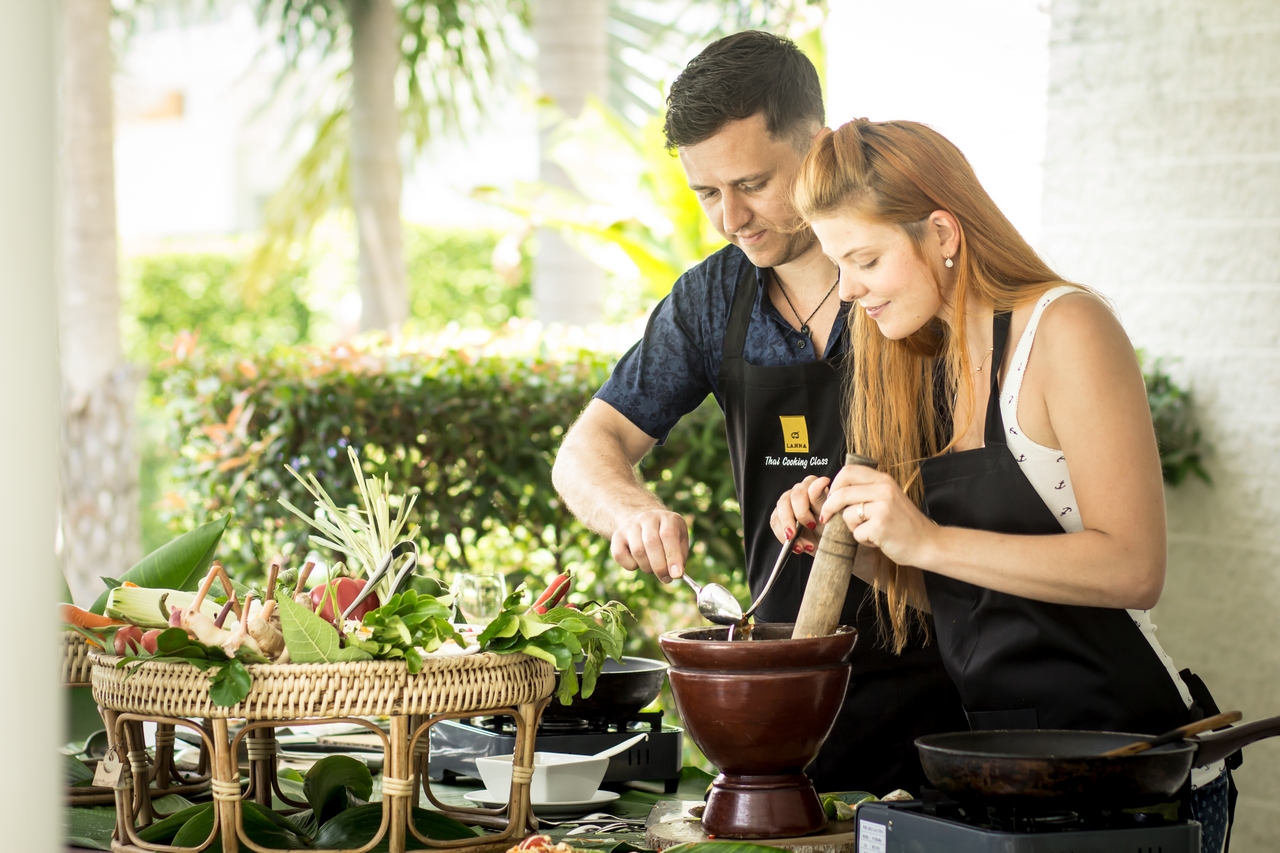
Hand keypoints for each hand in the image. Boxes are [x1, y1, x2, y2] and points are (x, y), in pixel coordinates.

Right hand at [610, 509, 688, 582]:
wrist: (644, 523)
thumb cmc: (666, 537)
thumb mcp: (680, 541)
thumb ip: (680, 557)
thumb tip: (676, 573)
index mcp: (667, 518)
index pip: (668, 535)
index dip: (673, 556)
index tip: (677, 574)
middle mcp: (647, 518)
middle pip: (651, 543)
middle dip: (660, 566)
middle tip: (666, 578)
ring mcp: (630, 525)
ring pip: (637, 551)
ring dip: (647, 567)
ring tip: (653, 568)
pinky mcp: (617, 535)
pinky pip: (620, 555)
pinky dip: (630, 565)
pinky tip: (638, 563)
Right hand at [769, 476, 829, 556]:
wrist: (826, 544)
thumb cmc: (831, 527)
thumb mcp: (831, 516)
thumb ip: (822, 499)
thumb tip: (822, 480)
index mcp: (813, 486)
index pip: (803, 490)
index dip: (804, 508)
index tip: (812, 524)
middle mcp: (798, 491)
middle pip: (789, 499)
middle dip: (795, 519)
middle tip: (803, 533)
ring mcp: (787, 502)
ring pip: (780, 510)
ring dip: (788, 529)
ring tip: (799, 545)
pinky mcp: (779, 515)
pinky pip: (775, 523)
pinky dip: (783, 536)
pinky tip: (796, 546)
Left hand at [821, 464, 936, 566]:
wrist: (927, 543)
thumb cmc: (905, 524)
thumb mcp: (889, 497)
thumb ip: (868, 491)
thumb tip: (837, 490)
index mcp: (884, 480)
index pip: (849, 471)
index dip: (835, 484)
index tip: (831, 496)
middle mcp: (884, 490)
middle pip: (841, 492)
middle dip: (829, 506)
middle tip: (827, 517)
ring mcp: (882, 508)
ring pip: (846, 514)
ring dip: (853, 527)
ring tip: (870, 530)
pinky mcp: (880, 526)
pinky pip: (856, 533)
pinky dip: (863, 540)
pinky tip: (878, 540)